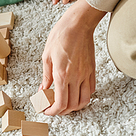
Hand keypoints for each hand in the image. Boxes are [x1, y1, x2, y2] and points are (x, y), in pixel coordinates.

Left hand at [40, 0, 105, 114]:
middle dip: (61, 111)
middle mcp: (76, 77)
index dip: (53, 111)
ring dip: (74, 107)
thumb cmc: (60, 36)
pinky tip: (75, 93)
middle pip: (72, 105)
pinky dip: (84, 96)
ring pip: (84, 101)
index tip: (47, 110)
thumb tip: (43, 90)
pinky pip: (91, 90)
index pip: (60, 103)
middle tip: (53, 108)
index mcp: (62, 75)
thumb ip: (46, 77)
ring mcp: (86, 74)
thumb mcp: (47, 56)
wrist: (78, 24)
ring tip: (65, 104)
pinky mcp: (92, 70)